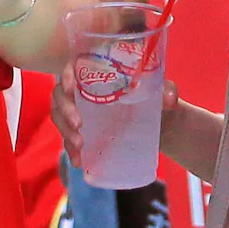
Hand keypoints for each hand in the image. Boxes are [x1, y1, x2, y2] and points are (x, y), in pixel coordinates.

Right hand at [53, 61, 181, 166]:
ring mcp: (81, 110)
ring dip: (64, 131)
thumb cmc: (157, 98)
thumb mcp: (163, 91)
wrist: (161, 123)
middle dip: (65, 110)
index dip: (66, 75)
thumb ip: (168, 90)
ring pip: (59, 116)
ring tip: (79, 145)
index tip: (70, 88)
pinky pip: (67, 137)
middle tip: (78, 124)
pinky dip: (70, 149)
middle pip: (61, 94)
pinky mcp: (83, 130)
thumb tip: (169, 99)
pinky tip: (78, 161)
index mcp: (99, 71)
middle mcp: (84, 88)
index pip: (74, 66)